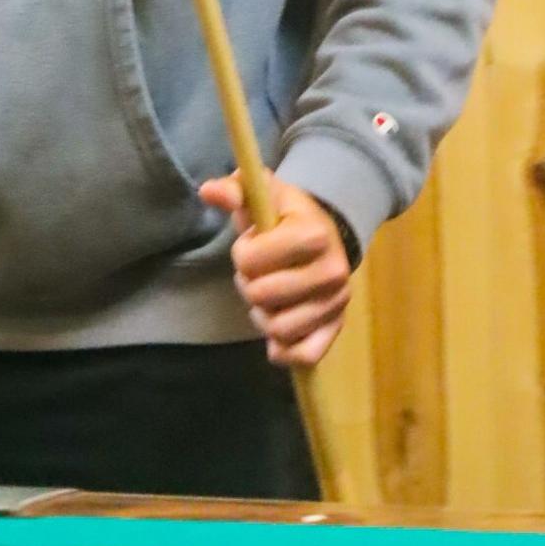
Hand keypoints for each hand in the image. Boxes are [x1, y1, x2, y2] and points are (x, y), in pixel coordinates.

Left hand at [198, 169, 351, 367]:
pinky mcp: (336, 328)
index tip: (251, 244)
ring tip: (269, 296)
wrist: (325, 234)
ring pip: (278, 329)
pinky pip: (304, 355)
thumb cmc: (285, 215)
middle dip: (249, 284)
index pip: (250, 260)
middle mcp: (332, 272)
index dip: (242, 254)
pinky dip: (283, 348)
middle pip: (261, 297)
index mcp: (313, 235)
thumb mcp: (262, 193)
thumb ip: (234, 189)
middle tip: (259, 273)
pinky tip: (277, 331)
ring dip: (263, 315)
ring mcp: (336, 303)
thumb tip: (208, 190)